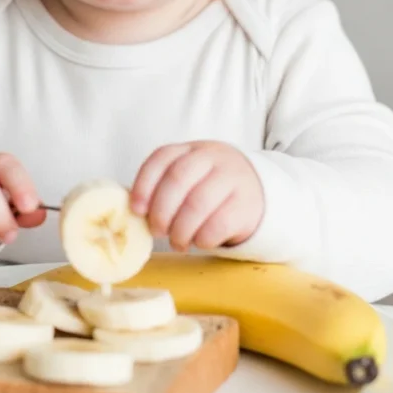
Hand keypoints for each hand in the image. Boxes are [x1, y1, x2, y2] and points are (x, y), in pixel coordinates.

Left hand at [130, 141, 263, 251]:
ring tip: (178, 242)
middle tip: (157, 231)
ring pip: (198, 203)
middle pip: (178, 178)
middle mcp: (212, 158)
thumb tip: (133, 213)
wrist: (259, 192)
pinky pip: (219, 223)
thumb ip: (164, 188)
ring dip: (181, 230)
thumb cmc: (211, 189)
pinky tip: (199, 242)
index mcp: (191, 150)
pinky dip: (202, 238)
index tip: (136, 210)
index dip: (144, 184)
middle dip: (161, 211)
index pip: (162, 157)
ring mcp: (232, 178)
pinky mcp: (247, 204)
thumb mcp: (190, 178)